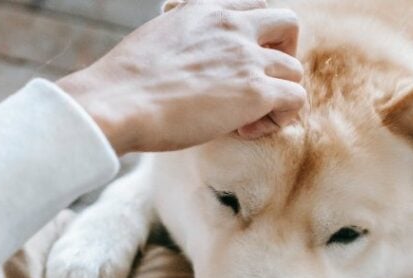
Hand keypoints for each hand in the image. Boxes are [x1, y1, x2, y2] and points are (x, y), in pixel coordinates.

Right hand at [57, 0, 305, 153]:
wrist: (117, 103)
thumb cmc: (123, 85)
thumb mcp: (154, 42)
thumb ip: (183, 44)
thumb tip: (184, 70)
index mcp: (205, 10)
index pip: (253, 7)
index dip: (254, 36)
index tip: (234, 65)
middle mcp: (231, 26)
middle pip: (287, 24)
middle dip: (282, 54)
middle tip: (259, 84)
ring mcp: (247, 57)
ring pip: (294, 68)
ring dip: (278, 94)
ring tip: (245, 119)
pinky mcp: (255, 91)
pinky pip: (295, 99)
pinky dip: (279, 118)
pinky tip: (246, 130)